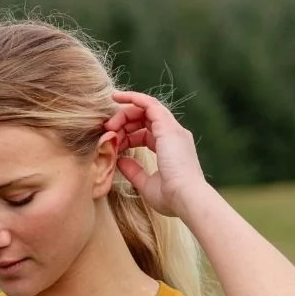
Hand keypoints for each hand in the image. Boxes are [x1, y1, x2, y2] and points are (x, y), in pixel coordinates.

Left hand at [103, 91, 209, 218]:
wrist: (187, 198)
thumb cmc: (171, 197)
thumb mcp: (147, 185)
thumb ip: (134, 172)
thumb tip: (120, 161)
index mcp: (172, 149)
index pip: (147, 134)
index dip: (128, 138)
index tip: (114, 145)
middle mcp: (174, 135)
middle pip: (145, 120)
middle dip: (124, 124)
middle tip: (107, 132)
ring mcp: (172, 129)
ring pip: (146, 110)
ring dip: (125, 113)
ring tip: (109, 124)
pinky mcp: (167, 127)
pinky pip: (148, 104)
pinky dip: (133, 98)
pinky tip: (117, 98)